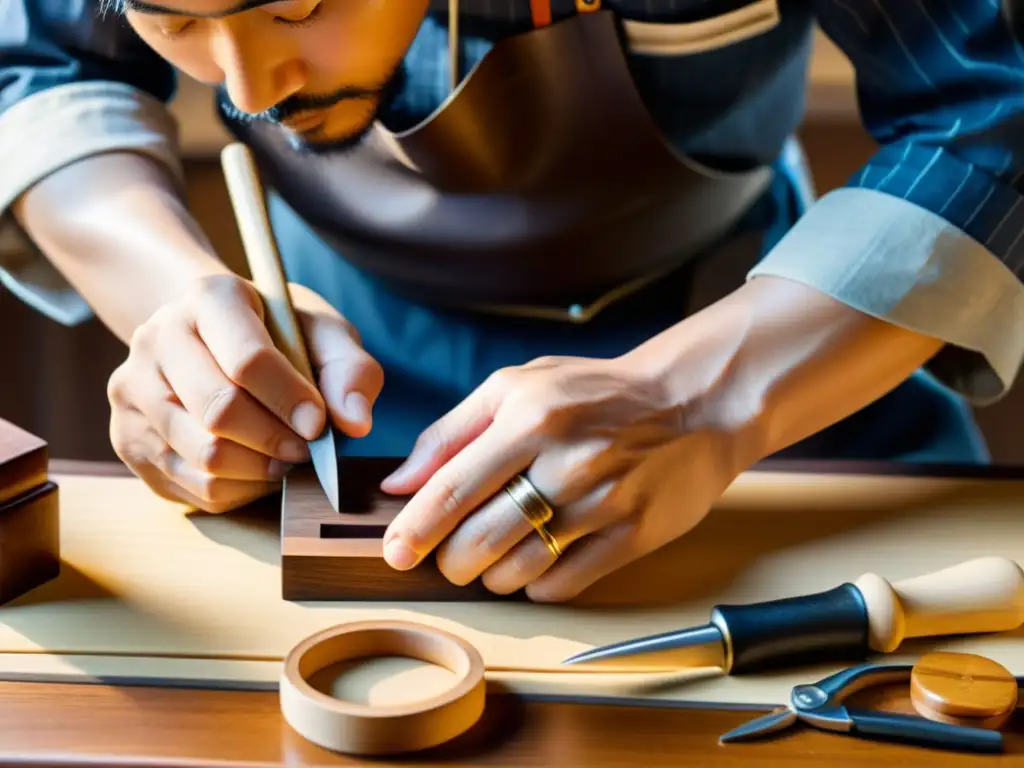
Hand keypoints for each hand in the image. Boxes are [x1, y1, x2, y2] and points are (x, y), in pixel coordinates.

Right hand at [107, 274, 382, 511]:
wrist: (213, 335)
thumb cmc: (279, 335)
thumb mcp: (324, 334)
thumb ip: (350, 372)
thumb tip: (355, 423)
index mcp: (209, 299)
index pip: (247, 360)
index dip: (289, 400)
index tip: (319, 426)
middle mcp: (156, 338)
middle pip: (218, 413)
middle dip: (275, 441)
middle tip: (306, 450)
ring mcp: (132, 389)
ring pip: (201, 457)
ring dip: (257, 471)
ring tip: (284, 460)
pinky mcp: (127, 436)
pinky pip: (188, 486)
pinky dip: (234, 490)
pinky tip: (255, 468)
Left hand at [377, 354, 747, 601]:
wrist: (693, 402)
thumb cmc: (595, 393)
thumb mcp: (518, 386)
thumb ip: (452, 431)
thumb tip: (398, 482)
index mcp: (529, 418)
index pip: (451, 489)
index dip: (414, 530)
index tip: (395, 552)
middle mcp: (565, 462)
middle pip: (479, 541)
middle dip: (450, 560)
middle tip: (450, 555)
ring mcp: (602, 503)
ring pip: (517, 571)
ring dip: (491, 575)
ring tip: (495, 555)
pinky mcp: (633, 535)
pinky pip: (563, 584)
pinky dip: (535, 584)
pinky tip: (536, 560)